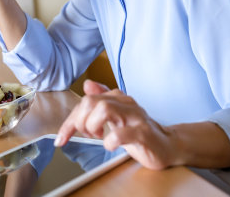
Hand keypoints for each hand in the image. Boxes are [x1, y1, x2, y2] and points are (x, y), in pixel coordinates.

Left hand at [55, 80, 176, 169]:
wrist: (168, 145)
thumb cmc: (138, 132)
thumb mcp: (116, 116)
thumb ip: (101, 101)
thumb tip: (87, 84)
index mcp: (117, 98)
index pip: (85, 101)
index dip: (70, 121)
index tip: (61, 138)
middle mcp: (126, 103)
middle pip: (92, 101)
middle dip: (81, 121)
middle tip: (87, 134)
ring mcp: (136, 117)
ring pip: (105, 109)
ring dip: (93, 126)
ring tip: (98, 137)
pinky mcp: (143, 133)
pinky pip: (121, 133)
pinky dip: (110, 140)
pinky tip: (110, 145)